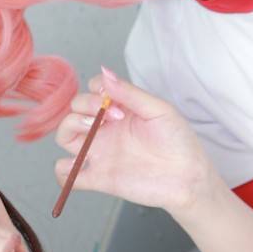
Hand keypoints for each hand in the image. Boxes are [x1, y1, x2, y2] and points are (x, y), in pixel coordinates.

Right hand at [53, 69, 213, 214]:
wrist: (188, 178)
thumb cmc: (179, 142)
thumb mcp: (158, 110)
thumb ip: (130, 93)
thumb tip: (105, 73)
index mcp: (120, 112)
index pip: (92, 91)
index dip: (97, 91)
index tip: (117, 103)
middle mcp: (107, 131)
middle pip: (74, 110)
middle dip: (84, 105)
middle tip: (110, 116)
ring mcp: (101, 153)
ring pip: (65, 137)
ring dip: (68, 128)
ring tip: (92, 130)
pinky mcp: (100, 178)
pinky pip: (70, 177)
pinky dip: (64, 172)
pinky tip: (76, 166)